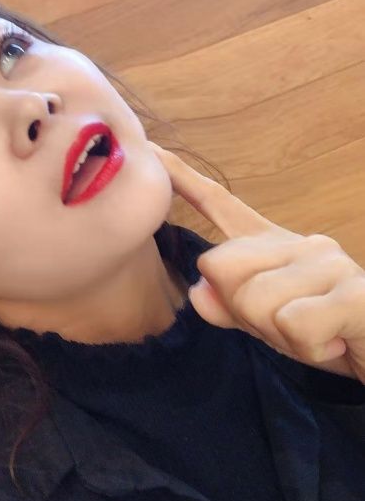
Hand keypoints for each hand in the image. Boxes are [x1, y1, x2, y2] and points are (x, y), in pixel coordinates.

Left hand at [148, 141, 364, 382]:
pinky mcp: (354, 292)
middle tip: (288, 325)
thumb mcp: (268, 326)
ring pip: (256, 303)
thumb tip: (198, 292)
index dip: (185, 181)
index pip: (222, 205)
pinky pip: (294, 326)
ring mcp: (330, 262)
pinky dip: (309, 348)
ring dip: (281, 337)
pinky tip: (333, 341)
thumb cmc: (327, 333)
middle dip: (243, 312)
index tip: (154, 152)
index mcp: (274, 246)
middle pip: (222, 268)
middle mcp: (301, 242)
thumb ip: (228, 308)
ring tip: (316, 334)